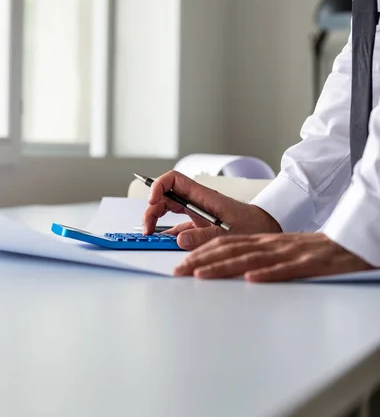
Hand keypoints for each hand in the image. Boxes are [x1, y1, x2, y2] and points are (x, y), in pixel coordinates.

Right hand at [142, 170, 280, 248]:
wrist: (268, 229)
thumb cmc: (254, 226)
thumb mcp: (229, 234)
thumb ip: (203, 236)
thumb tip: (179, 239)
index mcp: (203, 196)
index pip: (174, 180)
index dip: (159, 186)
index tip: (152, 201)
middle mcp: (197, 201)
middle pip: (166, 196)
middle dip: (152, 209)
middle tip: (148, 229)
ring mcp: (198, 212)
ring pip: (169, 209)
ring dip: (157, 220)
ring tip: (150, 235)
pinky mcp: (200, 225)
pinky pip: (178, 225)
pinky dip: (168, 233)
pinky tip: (163, 242)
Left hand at [173, 233, 373, 280]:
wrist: (343, 245)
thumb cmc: (308, 251)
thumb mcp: (276, 250)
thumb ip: (253, 256)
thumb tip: (228, 270)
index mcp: (260, 241)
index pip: (224, 244)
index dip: (201, 253)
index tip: (181, 264)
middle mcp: (268, 244)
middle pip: (230, 250)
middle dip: (202, 260)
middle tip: (179, 271)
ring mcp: (286, 252)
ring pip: (250, 258)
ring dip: (223, 267)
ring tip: (201, 275)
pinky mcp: (305, 262)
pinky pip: (284, 269)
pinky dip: (266, 274)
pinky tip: (251, 280)